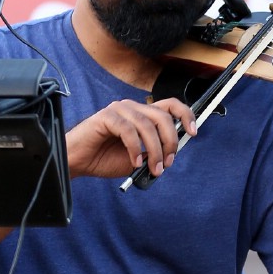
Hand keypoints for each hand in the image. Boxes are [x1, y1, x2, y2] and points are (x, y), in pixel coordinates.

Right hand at [66, 97, 196, 180]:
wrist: (79, 162)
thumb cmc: (105, 158)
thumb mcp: (139, 157)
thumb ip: (155, 151)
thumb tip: (173, 152)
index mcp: (142, 114)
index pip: (170, 105)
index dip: (186, 115)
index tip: (193, 132)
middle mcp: (133, 108)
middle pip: (163, 116)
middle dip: (170, 142)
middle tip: (167, 163)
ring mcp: (119, 110)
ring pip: (147, 126)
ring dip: (155, 151)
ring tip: (152, 168)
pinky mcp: (106, 117)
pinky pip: (128, 131)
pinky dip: (135, 149)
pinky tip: (134, 161)